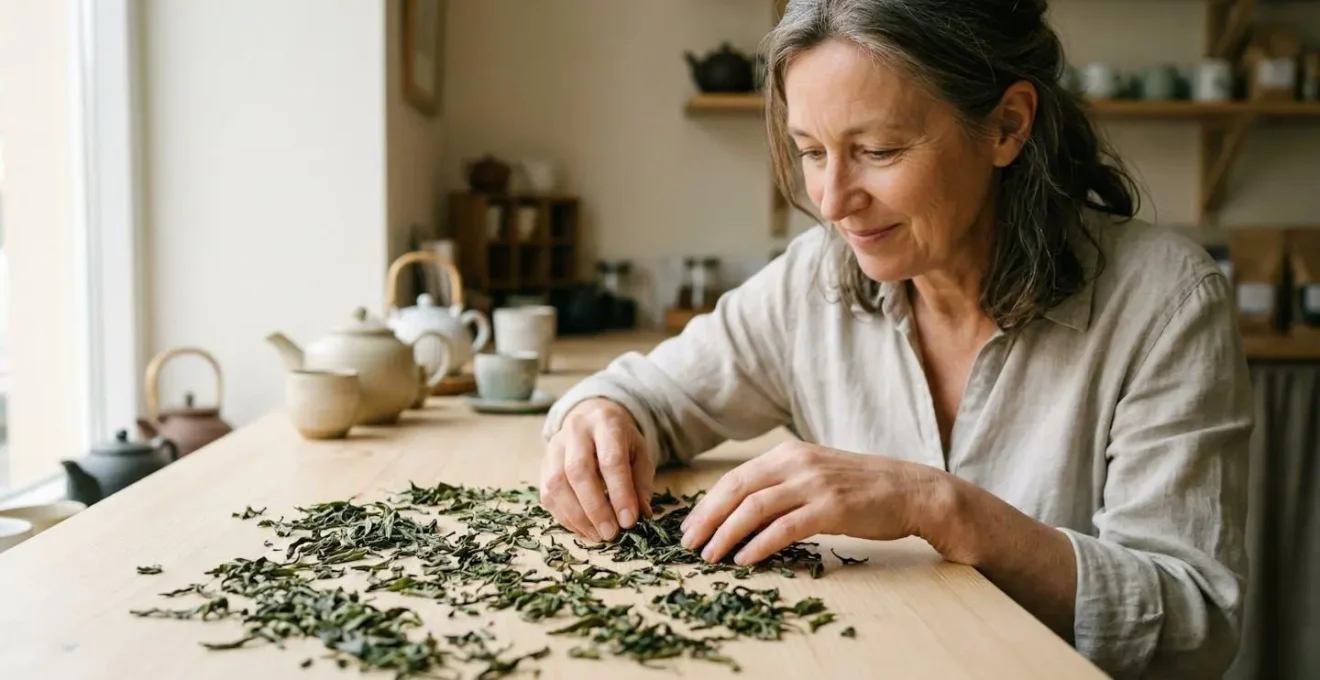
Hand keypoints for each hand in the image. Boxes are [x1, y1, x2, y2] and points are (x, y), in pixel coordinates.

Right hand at [540, 398, 655, 541]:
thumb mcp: (640, 455)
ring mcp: (554, 446)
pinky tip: (583, 529)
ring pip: (557, 483)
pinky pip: (547, 495)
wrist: (594, 420)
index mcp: (606, 423)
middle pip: (578, 471)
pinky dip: (565, 517)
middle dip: (595, 508)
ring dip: (577, 516)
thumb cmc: (621, 442)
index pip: (611, 460)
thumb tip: (641, 515)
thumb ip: (641, 484)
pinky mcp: (543, 464)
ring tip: (597, 535)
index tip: (629, 521)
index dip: (620, 493)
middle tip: (610, 533)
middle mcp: (576, 430)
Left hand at [678, 440, 945, 564]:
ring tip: (711, 555)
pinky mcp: (831, 508)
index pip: (736, 477)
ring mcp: (814, 484)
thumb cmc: (862, 489)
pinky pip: (784, 527)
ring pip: (755, 508)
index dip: (708, 503)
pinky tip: (745, 559)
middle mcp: (797, 463)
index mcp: (790, 453)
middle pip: (737, 490)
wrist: (912, 490)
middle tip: (689, 544)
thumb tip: (742, 513)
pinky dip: (760, 544)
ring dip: (727, 534)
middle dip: (708, 518)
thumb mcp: (816, 475)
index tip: (691, 527)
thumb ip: (783, 486)